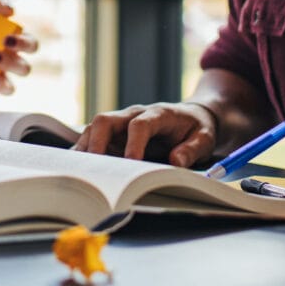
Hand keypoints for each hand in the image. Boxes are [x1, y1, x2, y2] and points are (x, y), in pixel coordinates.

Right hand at [73, 102, 218, 168]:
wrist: (191, 116)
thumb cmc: (196, 129)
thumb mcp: (205, 138)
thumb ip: (192, 149)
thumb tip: (175, 161)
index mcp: (159, 114)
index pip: (140, 124)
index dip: (134, 143)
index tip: (131, 163)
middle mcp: (135, 114)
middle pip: (106, 120)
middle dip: (97, 142)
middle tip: (95, 167)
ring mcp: (122, 122)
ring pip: (95, 128)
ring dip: (85, 148)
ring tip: (80, 171)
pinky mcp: (115, 133)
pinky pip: (94, 138)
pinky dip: (85, 151)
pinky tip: (80, 168)